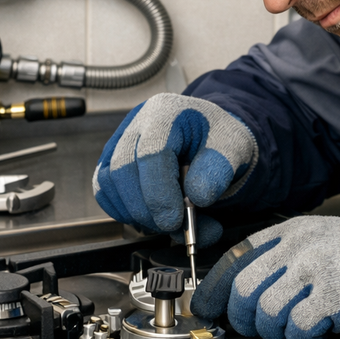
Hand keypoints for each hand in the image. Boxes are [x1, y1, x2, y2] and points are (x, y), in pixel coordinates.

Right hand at [93, 93, 257, 244]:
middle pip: (123, 171)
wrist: (210, 138)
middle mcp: (136, 123)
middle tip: (176, 226)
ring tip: (170, 221)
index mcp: (166, 112)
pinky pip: (105, 192)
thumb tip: (197, 197)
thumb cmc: (218, 140)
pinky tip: (152, 215)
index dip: (160, 193)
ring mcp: (119, 141)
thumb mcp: (233, 148)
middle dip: (148, 209)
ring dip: (137, 214)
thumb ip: (219, 170)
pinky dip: (126, 212)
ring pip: (109, 185)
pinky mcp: (111, 161)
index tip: (175, 220)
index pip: (151, 154)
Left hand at [192, 215, 339, 338]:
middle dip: (243, 318)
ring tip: (294, 330)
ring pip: (266, 312)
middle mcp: (300, 246)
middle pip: (244, 288)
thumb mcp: (320, 238)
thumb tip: (237, 289)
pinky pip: (297, 328)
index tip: (207, 308)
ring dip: (275, 332)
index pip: (237, 256)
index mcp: (292, 231)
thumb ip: (282, 256)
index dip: (215, 288)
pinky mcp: (336, 298)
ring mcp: (318, 270)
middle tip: (256, 328)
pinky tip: (316, 334)